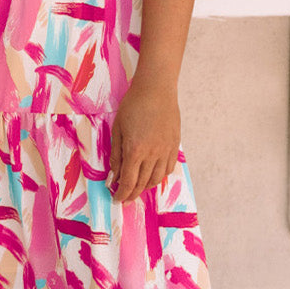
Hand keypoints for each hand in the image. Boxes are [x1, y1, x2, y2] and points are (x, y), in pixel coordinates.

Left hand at [108, 79, 180, 202]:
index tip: (117, 198)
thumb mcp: (118, 130)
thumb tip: (114, 175)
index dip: (122, 193)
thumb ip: (116, 155)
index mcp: (135, 150)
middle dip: (132, 193)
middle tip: (125, 197)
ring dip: (146, 187)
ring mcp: (166, 150)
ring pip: (157, 178)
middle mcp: (153, 154)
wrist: (156, 90)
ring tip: (138, 188)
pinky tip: (153, 176)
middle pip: (143, 183)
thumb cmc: (133, 106)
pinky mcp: (174, 145)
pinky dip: (160, 176)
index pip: (128, 181)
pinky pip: (168, 168)